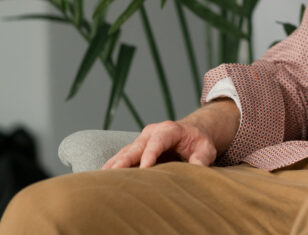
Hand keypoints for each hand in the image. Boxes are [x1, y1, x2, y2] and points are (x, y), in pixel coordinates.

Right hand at [102, 98, 239, 168]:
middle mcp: (152, 132)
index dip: (150, 154)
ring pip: (125, 152)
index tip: (144, 168)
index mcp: (170, 130)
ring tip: (101, 178)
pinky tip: (104, 177)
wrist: (193, 133)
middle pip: (136, 147)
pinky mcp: (136, 149)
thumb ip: (201, 159)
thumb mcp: (206, 149)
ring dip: (114, 165)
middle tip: (113, 174)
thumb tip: (196, 169)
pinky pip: (123, 157)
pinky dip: (114, 166)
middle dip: (125, 160)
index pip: (158, 141)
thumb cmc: (199, 142)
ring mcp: (142, 140)